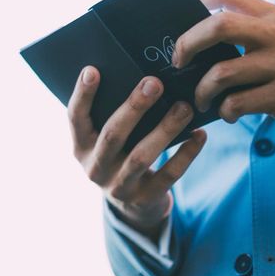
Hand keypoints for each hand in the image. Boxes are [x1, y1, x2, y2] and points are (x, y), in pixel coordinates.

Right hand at [68, 66, 206, 239]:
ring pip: (141, 156)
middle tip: (154, 83)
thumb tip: (141, 77)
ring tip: (184, 107)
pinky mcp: (144, 199)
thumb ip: (113, 115)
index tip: (92, 70)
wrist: (130, 205)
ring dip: (164, 129)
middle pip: (112, 135)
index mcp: (81, 146)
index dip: (82, 95)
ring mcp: (118, 186)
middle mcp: (95, 167)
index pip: (76, 118)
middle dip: (133, 108)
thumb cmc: (120, 154)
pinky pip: (168, 175)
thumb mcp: (106, 140)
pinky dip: (186, 154)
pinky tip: (199, 134)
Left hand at [172, 0, 274, 140]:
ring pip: (221, 72)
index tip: (177, 15)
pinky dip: (225, 111)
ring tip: (203, 100)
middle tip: (178, 61)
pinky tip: (228, 114)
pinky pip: (237, 102)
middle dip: (187, 44)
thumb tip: (195, 41)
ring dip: (202, 91)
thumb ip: (249, 32)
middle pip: (218, 25)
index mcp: (274, 16)